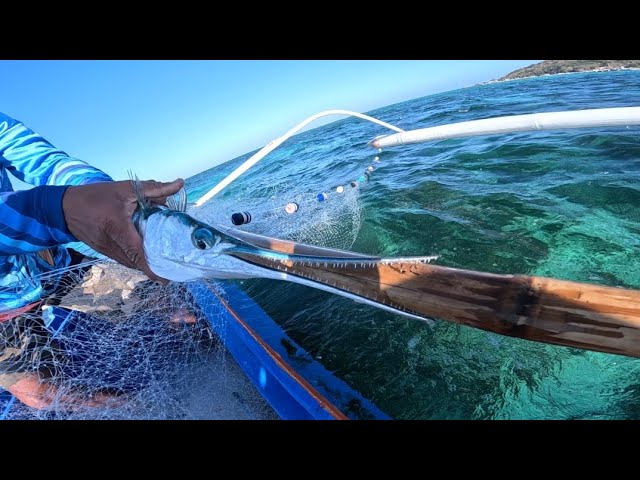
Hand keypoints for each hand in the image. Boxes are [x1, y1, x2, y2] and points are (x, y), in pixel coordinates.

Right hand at [62, 178, 183, 283]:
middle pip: (135, 262)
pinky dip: (134, 260)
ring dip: (144, 265)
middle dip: (153, 269)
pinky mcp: (102, 251)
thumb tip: (178, 184)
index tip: (164, 279)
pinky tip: (145, 255)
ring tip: (162, 265)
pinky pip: (122, 259)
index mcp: (117, 227)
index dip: (151, 268)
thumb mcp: (126, 188)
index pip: (136, 252)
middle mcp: (110, 243)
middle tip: (172, 270)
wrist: (62, 206)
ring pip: (129, 263)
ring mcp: (105, 250)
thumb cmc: (96, 195)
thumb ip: (154, 188)